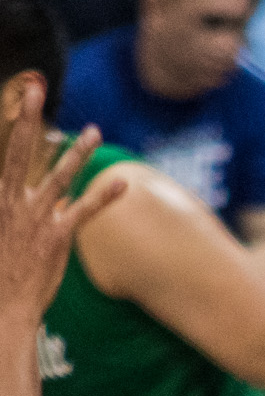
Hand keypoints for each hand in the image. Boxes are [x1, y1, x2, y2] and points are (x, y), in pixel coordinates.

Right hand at [0, 93, 121, 324]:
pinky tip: (121, 182)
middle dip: (27, 119)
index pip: (2, 155)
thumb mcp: (2, 229)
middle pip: (20, 152)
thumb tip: (25, 191)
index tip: (17, 101)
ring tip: (93, 130)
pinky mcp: (58, 237)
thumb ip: (9, 208)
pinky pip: (85, 210)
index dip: (9, 128)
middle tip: (35, 90)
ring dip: (77, 152)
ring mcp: (35, 217)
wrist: (2, 305)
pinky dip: (104, 196)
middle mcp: (11, 201)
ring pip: (59, 175)